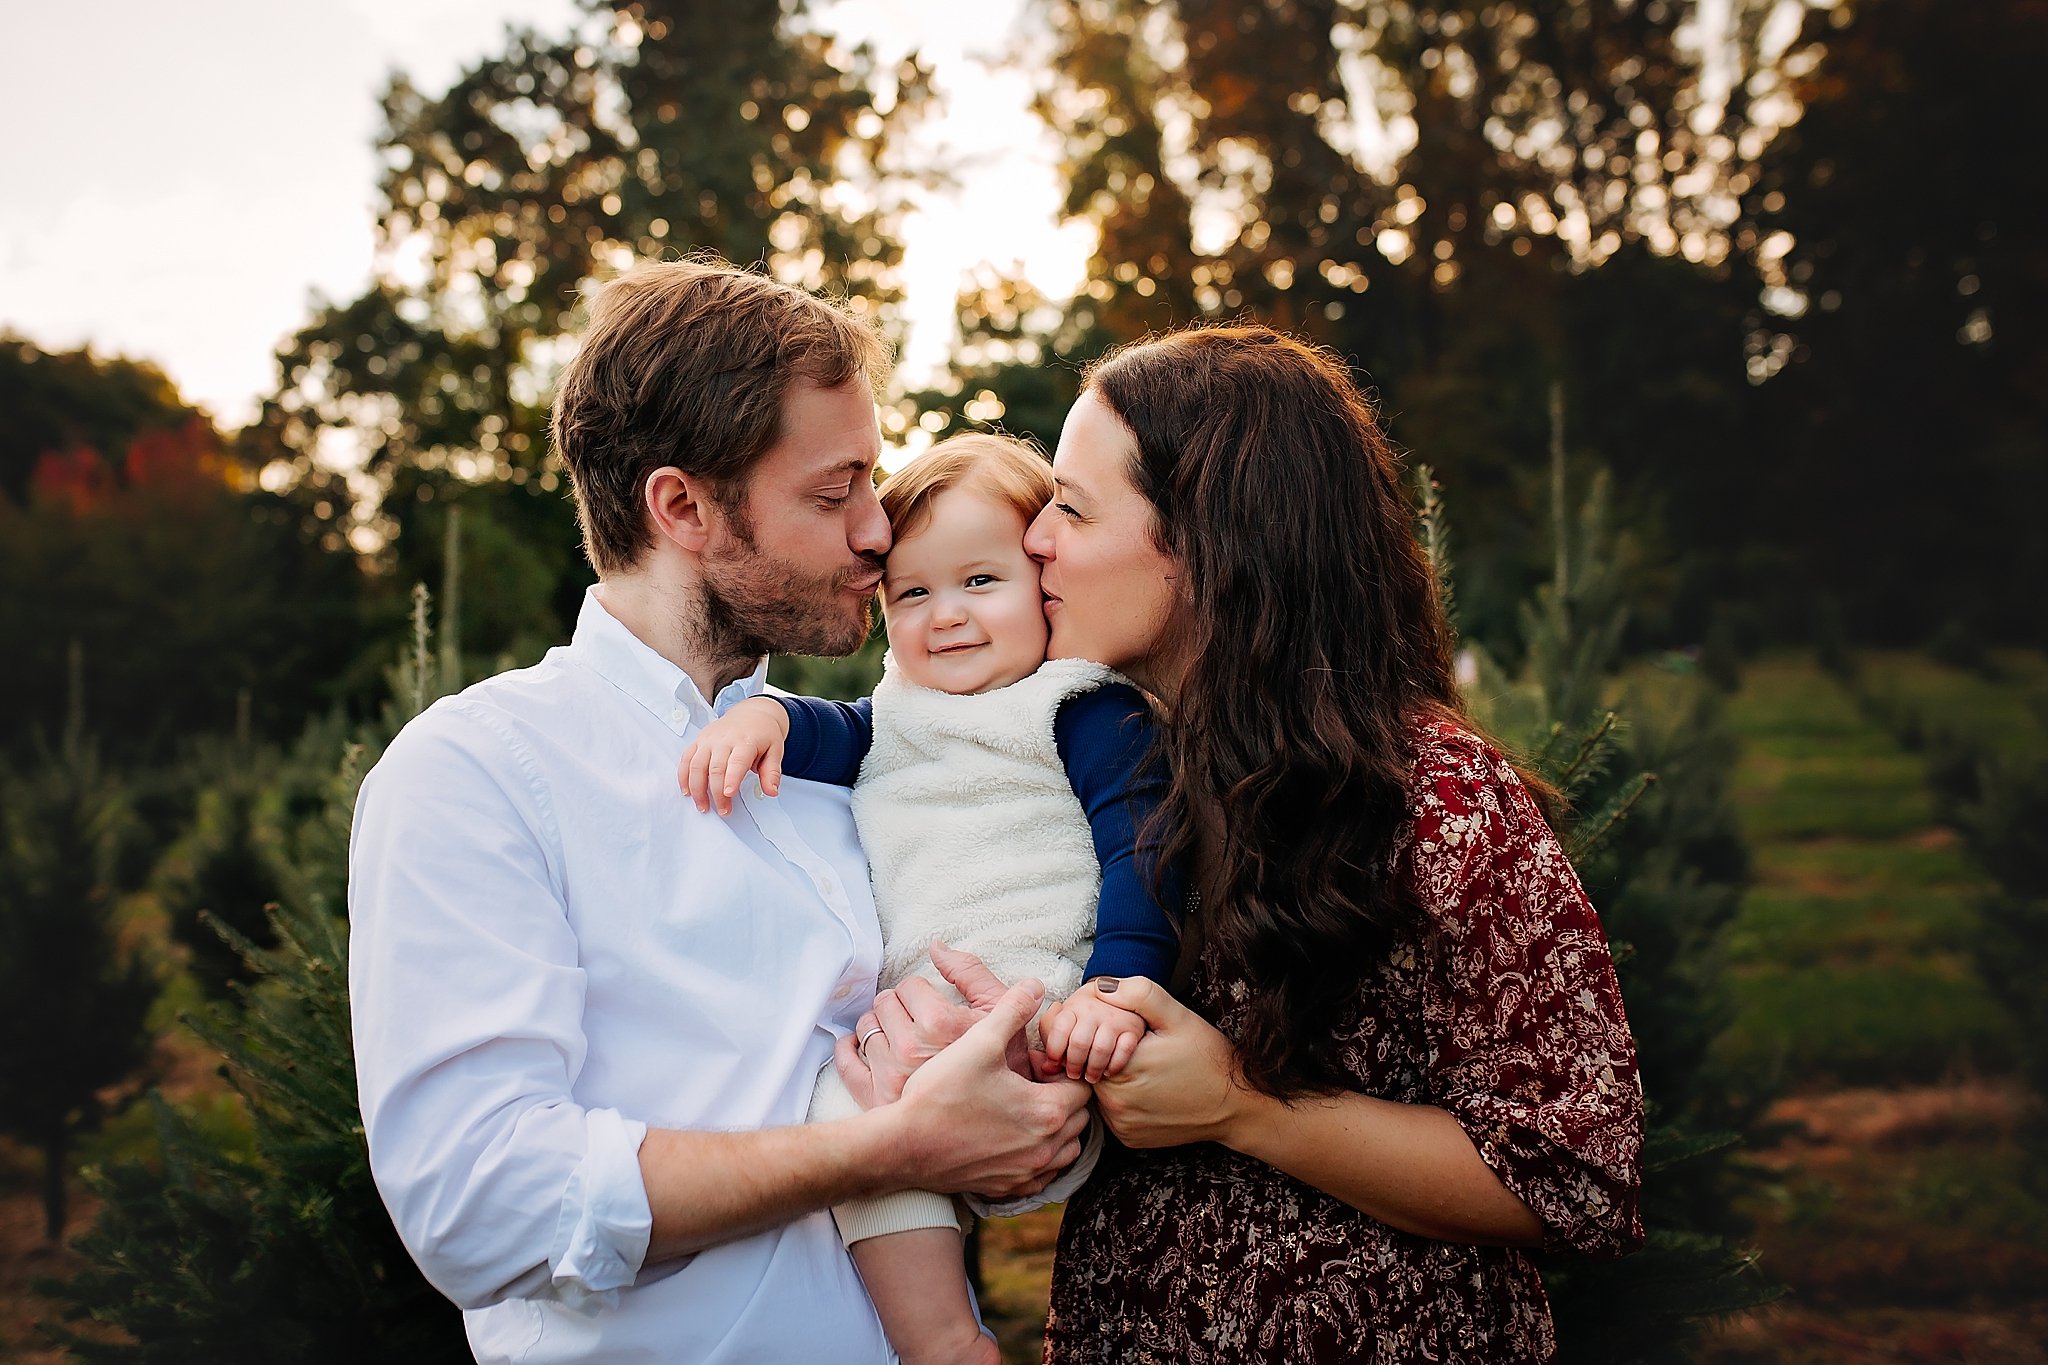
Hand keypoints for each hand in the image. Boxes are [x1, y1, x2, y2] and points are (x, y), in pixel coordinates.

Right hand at [679, 697, 789, 815]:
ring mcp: (708, 739)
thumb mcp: (775, 751)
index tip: (728, 794)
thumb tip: (772, 792)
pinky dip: (684, 777)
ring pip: (697, 765)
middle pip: (715, 768)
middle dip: (716, 792)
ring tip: (703, 806)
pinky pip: (686, 759)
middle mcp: (724, 739)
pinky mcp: (698, 741)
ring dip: (697, 788)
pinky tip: (687, 791)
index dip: (731, 778)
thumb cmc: (763, 734)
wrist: (752, 713)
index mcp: (746, 741)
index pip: (737, 761)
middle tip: (724, 810)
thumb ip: (772, 773)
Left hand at [832, 943, 1029, 1104]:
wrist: (1000, 1120)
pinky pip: (847, 1064)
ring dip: (878, 1026)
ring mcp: (891, 1078)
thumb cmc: (1004, 1064)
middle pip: (884, 1003)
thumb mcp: (999, 1009)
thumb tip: (935, 947)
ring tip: (901, 1038)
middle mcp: (912, 1051)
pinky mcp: (876, 1100)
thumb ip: (969, 971)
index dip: (923, 993)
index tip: (933, 1007)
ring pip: (865, 1029)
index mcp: (941, 1024)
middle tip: (916, 1021)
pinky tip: (864, 1047)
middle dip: (899, 1006)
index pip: (910, 986)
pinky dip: (849, 1050)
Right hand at [887, 980, 1094, 1198]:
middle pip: (1077, 1119)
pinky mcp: (1008, 1189)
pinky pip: (1043, 1175)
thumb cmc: (940, 1094)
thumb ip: (1011, 1010)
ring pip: (1065, 1150)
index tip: (1039, 1065)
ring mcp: (1027, 1173)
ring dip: (1056, 1130)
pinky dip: (1039, 1158)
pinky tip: (1014, 1139)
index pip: (1081, 1089)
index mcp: (1046, 1111)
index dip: (1064, 1072)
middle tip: (1034, 1083)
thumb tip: (1035, 985)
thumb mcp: (978, 1042)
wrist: (903, 1146)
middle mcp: (1045, 1148)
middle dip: (1063, 1099)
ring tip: (1028, 1109)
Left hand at [1041, 980, 1147, 1081]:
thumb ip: (1050, 1039)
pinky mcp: (1133, 1028)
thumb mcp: (1064, 1021)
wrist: (1117, 997)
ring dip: (1094, 1068)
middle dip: (1074, 1064)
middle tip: (1074, 1074)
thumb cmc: (1085, 1016)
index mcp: (1073, 1008)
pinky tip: (1109, 1070)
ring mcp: (1114, 1018)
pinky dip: (1115, 1065)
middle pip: (1079, 1042)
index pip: (1059, 1029)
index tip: (1055, 1062)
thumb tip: (1047, 1066)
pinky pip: (1124, 1050)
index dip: (1054, 1050)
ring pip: (1101, 1049)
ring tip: (1090, 1076)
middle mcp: (1093, 1011)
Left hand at [1089, 977, 1251, 1149]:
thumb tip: (1101, 987)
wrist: (1235, 1104)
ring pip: (1102, 1091)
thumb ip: (1139, 995)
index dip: (1106, 1032)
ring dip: (1115, 1079)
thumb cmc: (1209, 1058)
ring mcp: (1122, 1124)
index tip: (1131, 1034)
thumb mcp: (1178, 1017)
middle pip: (1093, 1066)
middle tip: (1143, 1051)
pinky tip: (1149, 1091)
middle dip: (1109, 1054)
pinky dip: (1124, 1101)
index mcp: (1121, 1068)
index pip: (1089, 1042)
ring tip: (1148, 1070)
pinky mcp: (1129, 1138)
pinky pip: (1114, 1113)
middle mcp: (1116, 1102)